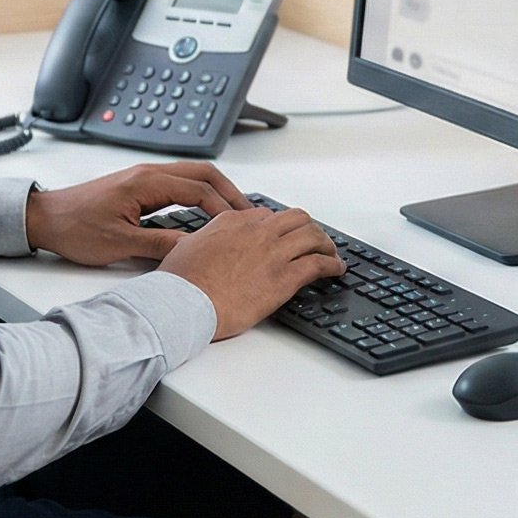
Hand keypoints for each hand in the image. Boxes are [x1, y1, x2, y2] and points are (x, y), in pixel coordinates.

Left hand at [24, 162, 253, 265]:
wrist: (44, 218)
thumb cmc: (74, 227)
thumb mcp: (119, 243)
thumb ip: (159, 245)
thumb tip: (194, 249)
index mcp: (145, 182)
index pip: (199, 189)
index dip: (225, 208)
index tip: (242, 227)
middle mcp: (146, 173)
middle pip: (202, 173)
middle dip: (230, 192)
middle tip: (250, 215)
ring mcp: (143, 178)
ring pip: (191, 176)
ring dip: (215, 192)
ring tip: (235, 215)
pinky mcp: (138, 187)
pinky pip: (178, 184)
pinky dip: (198, 195)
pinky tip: (205, 213)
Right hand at [156, 205, 345, 339]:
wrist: (185, 302)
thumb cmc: (181, 281)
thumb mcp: (187, 246)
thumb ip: (206, 239)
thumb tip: (209, 243)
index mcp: (232, 221)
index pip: (266, 215)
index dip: (279, 227)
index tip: (283, 237)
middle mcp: (256, 231)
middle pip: (295, 219)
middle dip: (308, 228)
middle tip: (314, 240)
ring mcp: (273, 252)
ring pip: (313, 236)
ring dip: (326, 244)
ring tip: (331, 254)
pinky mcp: (285, 277)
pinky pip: (319, 264)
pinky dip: (333, 265)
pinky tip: (336, 270)